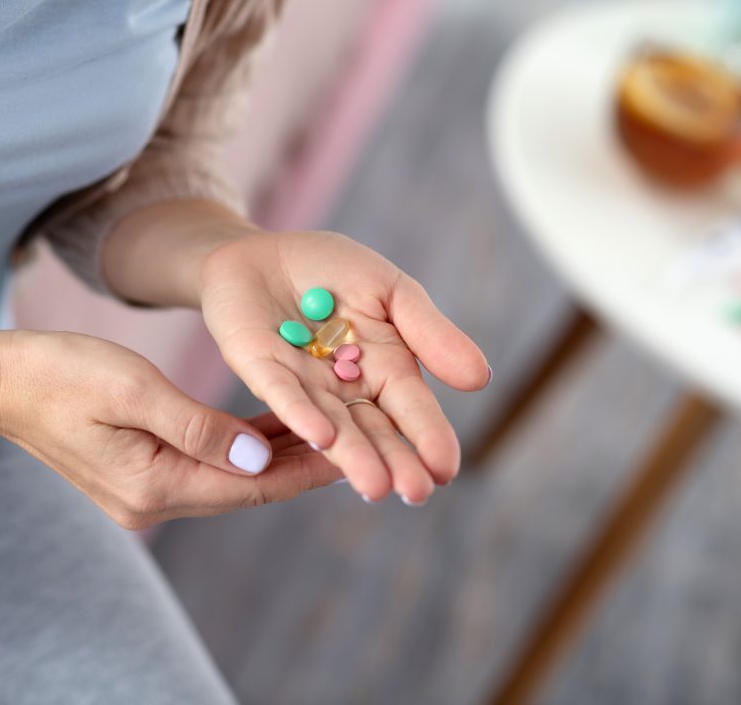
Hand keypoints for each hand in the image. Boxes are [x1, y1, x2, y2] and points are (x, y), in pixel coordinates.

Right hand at [0, 331, 342, 528]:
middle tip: (362, 438)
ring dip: (277, 453)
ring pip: (231, 475)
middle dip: (304, 463)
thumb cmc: (61, 373)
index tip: (358, 449)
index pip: (252, 485)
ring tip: (333, 428)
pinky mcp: (140, 472)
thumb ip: (199, 427)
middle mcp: (153, 502)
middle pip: (248, 486)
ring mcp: (145, 492)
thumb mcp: (133, 390)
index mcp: (154, 486)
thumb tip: (261, 455)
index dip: (308, 469)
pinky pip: (206, 464)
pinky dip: (242, 446)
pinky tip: (274, 425)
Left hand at [199, 230, 489, 504]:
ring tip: (374, 487)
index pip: (412, 409)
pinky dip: (301, 413)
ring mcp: (301, 383)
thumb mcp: (391, 291)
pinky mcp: (259, 368)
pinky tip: (321, 436)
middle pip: (373, 430)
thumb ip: (430, 333)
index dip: (430, 437)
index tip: (446, 469)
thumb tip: (481, 379)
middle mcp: (345, 388)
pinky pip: (281, 394)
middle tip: (416, 493)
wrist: (261, 248)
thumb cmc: (332, 269)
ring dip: (352, 455)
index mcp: (384, 369)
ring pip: (331, 424)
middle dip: (394, 462)